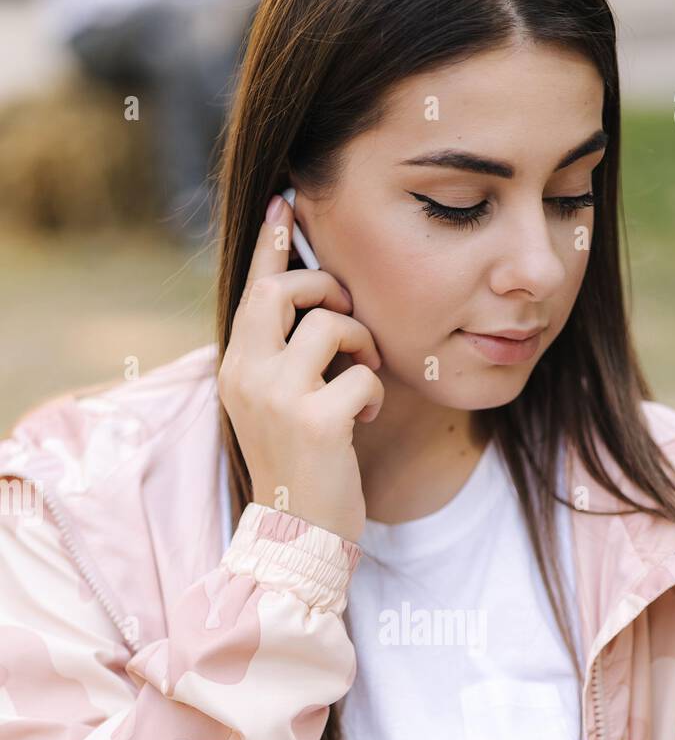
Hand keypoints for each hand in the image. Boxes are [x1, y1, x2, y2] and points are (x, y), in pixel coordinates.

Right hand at [217, 192, 383, 544]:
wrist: (296, 537)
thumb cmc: (299, 470)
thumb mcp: (279, 406)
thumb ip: (284, 358)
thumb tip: (317, 306)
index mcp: (234, 368)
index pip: (253, 290)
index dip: (272, 244)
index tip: (286, 202)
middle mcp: (247, 374)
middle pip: (283, 291)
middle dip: (327, 289)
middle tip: (349, 314)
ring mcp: (278, 396)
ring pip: (331, 325)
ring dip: (362, 343)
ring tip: (363, 377)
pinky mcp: (316, 419)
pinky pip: (363, 374)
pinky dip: (375, 391)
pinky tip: (366, 420)